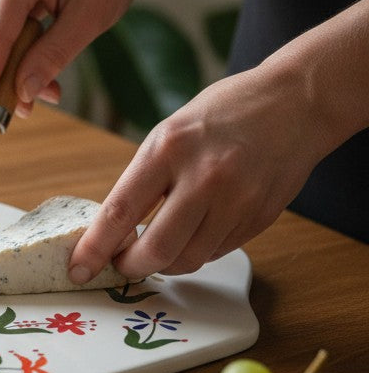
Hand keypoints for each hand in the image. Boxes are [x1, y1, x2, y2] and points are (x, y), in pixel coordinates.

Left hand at [68, 66, 329, 280]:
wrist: (295, 102)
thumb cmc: (221, 115)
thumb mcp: (168, 133)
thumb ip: (143, 180)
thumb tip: (112, 231)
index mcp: (168, 149)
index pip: (120, 212)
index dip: (94, 249)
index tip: (77, 269)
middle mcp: (204, 177)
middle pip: (157, 250)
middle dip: (132, 267)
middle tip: (122, 265)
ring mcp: (237, 200)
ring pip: (189, 260)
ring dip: (166, 264)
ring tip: (158, 247)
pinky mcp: (261, 217)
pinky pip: (217, 252)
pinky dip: (198, 251)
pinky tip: (197, 230)